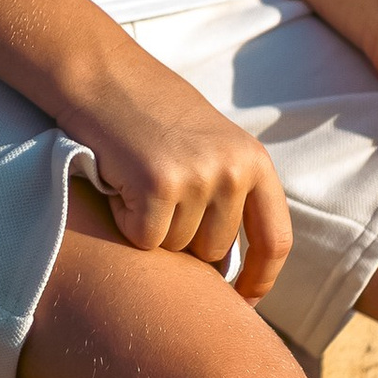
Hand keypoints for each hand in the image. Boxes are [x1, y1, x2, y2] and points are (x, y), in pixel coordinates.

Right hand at [66, 46, 292, 293]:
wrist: (103, 74)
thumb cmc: (151, 113)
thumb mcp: (210, 145)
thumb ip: (230, 192)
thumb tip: (228, 269)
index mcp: (255, 161)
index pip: (274, 240)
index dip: (261, 279)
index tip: (244, 302)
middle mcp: (234, 171)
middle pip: (214, 252)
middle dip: (182, 239)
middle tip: (157, 195)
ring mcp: (198, 177)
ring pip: (177, 249)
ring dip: (152, 228)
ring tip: (139, 180)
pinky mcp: (158, 185)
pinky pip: (144, 239)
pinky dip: (126, 222)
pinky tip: (121, 184)